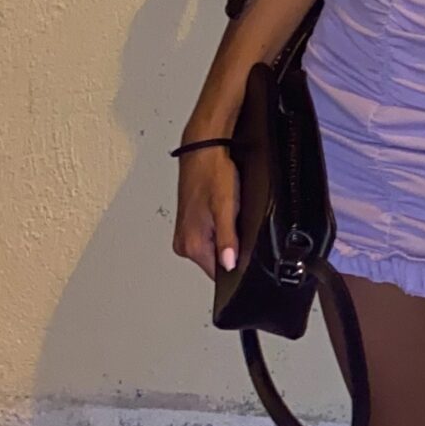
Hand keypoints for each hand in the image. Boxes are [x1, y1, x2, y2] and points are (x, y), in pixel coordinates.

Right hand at [173, 146, 239, 281]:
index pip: (218, 274)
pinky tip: (220, 211)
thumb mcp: (227, 208)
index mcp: (191, 244)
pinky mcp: (188, 225)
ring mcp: (184, 234)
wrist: (203, 151)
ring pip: (212, 249)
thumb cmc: (213, 173)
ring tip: (225, 212)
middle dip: (230, 248)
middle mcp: (183, 243)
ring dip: (224, 237)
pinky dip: (218, 228)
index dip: (235, 265)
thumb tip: (230, 265)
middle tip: (233, 222)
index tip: (241, 250)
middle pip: (215, 262)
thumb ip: (228, 240)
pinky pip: (208, 237)